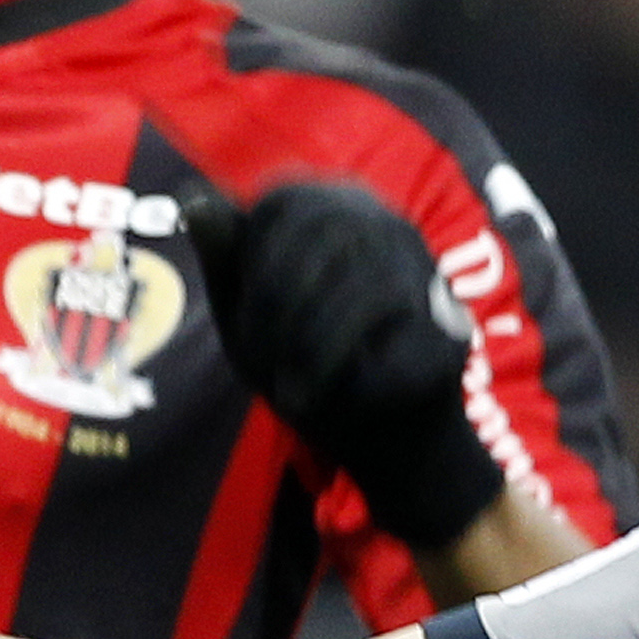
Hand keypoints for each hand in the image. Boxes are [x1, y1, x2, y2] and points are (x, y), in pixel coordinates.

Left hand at [182, 176, 509, 551]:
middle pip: (319, 233)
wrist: (386, 440)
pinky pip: (392, 331)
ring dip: (312, 345)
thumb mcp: (249, 317)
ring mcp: (420, 263)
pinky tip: (334, 397)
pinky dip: (350, 369)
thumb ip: (225, 260)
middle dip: (277, 305)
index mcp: (331, 211)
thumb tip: (192, 198)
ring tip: (292, 395)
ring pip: (357, 280)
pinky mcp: (447, 315)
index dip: (249, 265)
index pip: (280, 206)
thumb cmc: (311, 365)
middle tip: (260, 366)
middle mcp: (381, 221)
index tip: (240, 331)